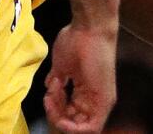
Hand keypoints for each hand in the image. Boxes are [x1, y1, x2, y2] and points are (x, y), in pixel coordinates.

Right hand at [43, 16, 117, 132]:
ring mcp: (101, 101)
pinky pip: (89, 129)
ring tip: (54, 87)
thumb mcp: (62, 66)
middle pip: (71, 123)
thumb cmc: (77, 41)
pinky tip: (58, 101)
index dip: (55, 113)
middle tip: (49, 94)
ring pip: (77, 128)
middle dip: (54, 114)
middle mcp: (94, 100)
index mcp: (86, 93)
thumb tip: (49, 86)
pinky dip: (69, 124)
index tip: (47, 96)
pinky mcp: (104, 101)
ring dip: (57, 114)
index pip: (69, 117)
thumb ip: (57, 80)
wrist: (90, 28)